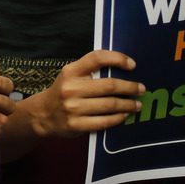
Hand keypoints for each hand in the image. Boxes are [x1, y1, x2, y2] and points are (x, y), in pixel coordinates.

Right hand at [28, 50, 143, 138]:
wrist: (43, 114)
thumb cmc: (64, 91)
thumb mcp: (71, 75)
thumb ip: (90, 70)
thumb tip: (122, 67)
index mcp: (70, 72)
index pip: (96, 58)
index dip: (117, 59)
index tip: (133, 65)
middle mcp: (70, 88)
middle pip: (109, 85)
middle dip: (130, 87)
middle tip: (141, 88)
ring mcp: (73, 108)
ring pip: (109, 105)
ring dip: (128, 105)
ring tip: (137, 104)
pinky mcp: (76, 125)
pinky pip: (104, 121)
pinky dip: (118, 118)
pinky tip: (124, 115)